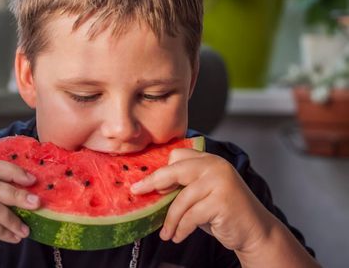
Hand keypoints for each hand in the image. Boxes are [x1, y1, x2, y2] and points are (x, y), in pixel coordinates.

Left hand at [130, 148, 273, 251]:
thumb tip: (150, 188)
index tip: (147, 184)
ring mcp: (220, 181)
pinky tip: (178, 237)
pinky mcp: (222, 201)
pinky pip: (191, 216)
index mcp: (209, 160)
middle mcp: (215, 166)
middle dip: (153, 182)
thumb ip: (183, 186)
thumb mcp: (201, 194)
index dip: (161, 171)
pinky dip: (182, 229)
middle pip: (175, 170)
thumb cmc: (223, 212)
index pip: (177, 156)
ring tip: (166, 233)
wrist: (255, 231)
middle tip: (137, 192)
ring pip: (181, 199)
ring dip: (170, 220)